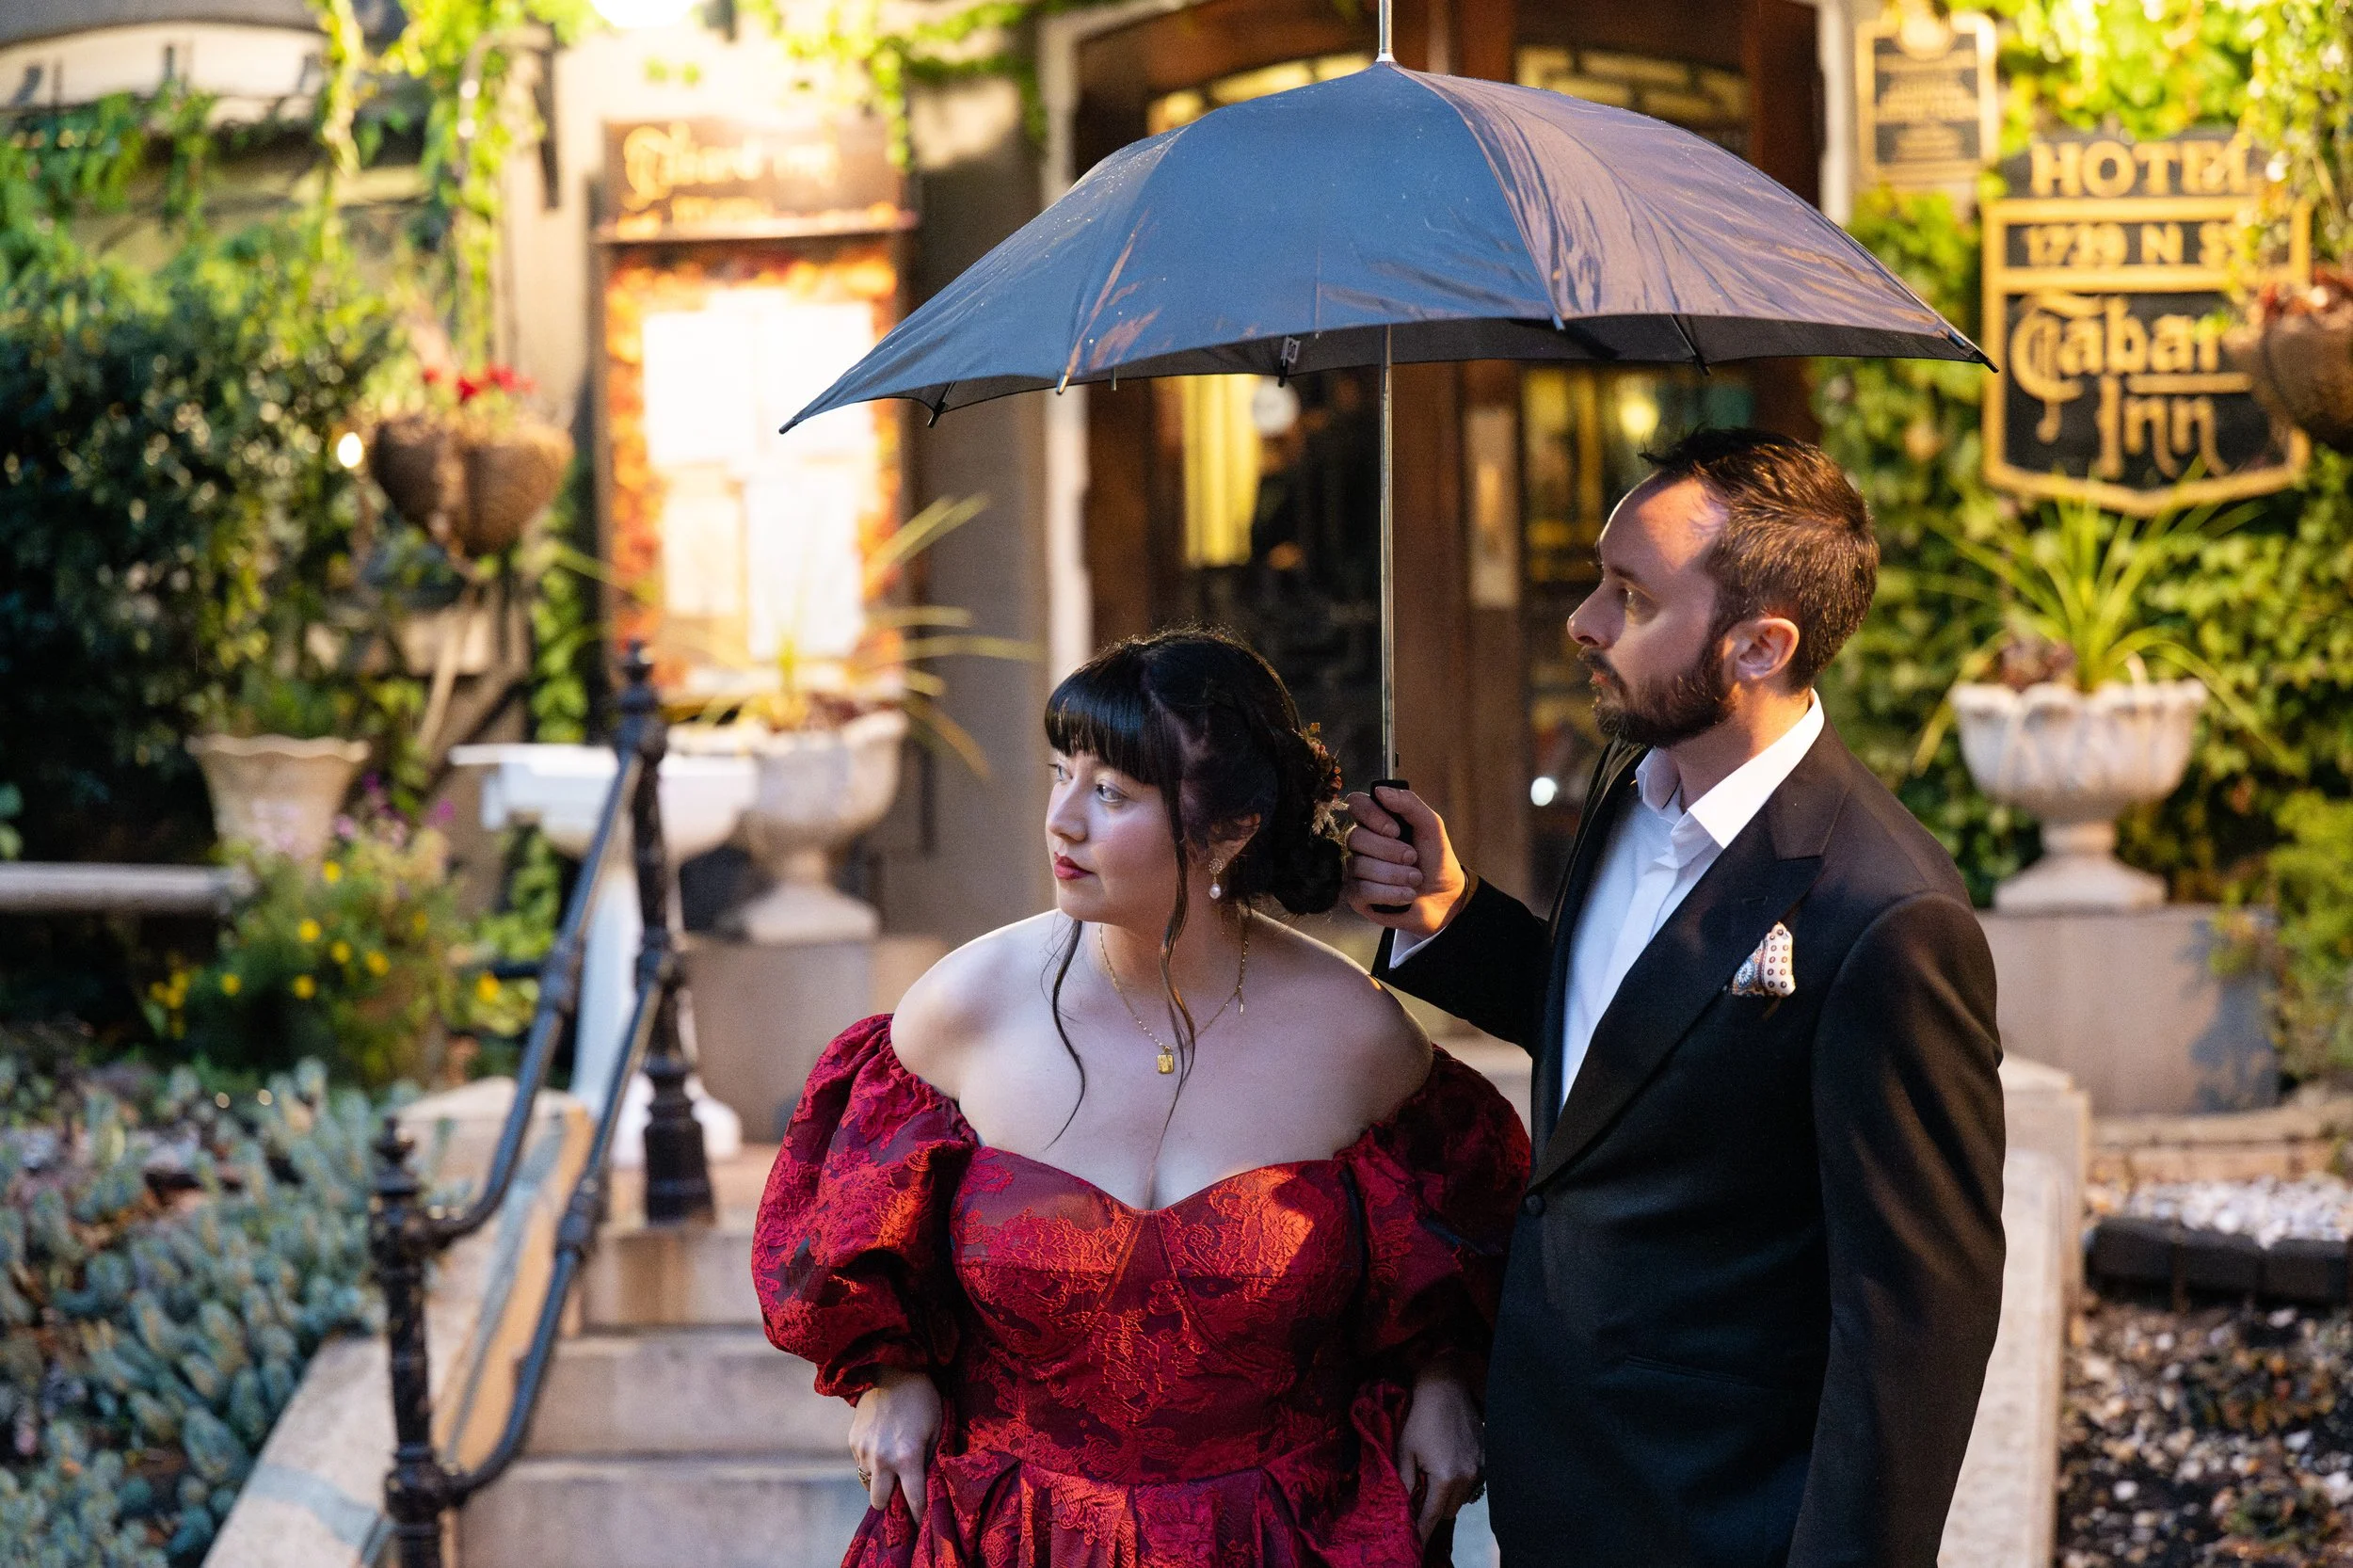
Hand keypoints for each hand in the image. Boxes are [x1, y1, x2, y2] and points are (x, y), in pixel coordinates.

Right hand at [849, 1367, 940, 1513]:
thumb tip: (926, 1486)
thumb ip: (929, 1462)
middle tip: (900, 1493)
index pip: (913, 1500)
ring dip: (879, 1479)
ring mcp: (864, 1450)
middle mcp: (882, 1459)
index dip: (918, 1515)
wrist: (894, 1369)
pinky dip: (870, 1461)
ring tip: (892, 1461)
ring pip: (867, 1481)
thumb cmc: (923, 1400)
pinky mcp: (852, 1440)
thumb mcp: (936, 1430)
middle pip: (879, 1502)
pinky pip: (861, 1462)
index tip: (922, 1523)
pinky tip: (882, 1442)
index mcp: (908, 1458)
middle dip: (890, 1502)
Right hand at [1342, 785, 1468, 938]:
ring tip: (1415, 879)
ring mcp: (1355, 869)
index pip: (1356, 804)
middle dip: (1390, 851)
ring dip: (1395, 874)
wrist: (1444, 897)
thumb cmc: (1435, 858)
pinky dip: (1390, 893)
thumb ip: (1409, 803)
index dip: (1371, 816)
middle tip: (1413, 858)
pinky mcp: (1356, 896)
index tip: (1395, 830)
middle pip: (1356, 837)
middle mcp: (1361, 843)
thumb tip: (1379, 791)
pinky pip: (1362, 890)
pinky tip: (1407, 894)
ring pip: (1359, 866)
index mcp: (1376, 821)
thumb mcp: (1431, 826)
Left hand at [1394, 1367, 1483, 1541]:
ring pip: (1461, 1498)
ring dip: (1447, 1496)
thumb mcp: (1405, 1450)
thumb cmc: (1421, 1418)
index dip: (1422, 1531)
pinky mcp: (1486, 1458)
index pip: (1432, 1516)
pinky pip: (1472, 1482)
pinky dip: (1459, 1481)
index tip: (1415, 1544)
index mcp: (1446, 1477)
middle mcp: (1467, 1476)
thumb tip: (1403, 1507)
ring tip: (1432, 1477)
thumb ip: (1405, 1483)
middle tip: (1418, 1500)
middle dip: (1433, 1510)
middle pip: (1449, 1510)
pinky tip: (1448, 1465)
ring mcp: (1480, 1467)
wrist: (1446, 1389)